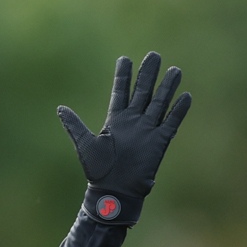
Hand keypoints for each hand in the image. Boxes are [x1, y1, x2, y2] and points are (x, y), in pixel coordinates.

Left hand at [57, 53, 191, 210]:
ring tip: (174, 70)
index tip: (125, 59)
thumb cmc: (98, 170)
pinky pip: (171, 123)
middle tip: (153, 55)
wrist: (114, 191)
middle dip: (148, 74)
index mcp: (115, 119)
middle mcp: (133, 121)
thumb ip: (75, 125)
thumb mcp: (85, 145)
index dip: (123, 76)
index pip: (121, 91)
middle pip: (143, 92)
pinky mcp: (159, 142)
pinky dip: (178, 111)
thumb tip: (60, 108)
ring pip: (159, 103)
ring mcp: (147, 130)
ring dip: (167, 87)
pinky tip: (186, 96)